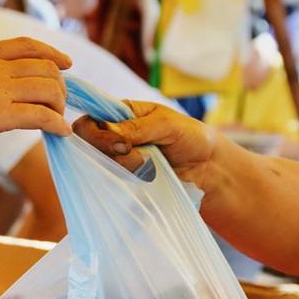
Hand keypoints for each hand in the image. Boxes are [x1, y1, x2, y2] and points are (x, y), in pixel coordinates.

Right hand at [0, 38, 72, 147]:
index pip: (24, 45)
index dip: (51, 52)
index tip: (65, 62)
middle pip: (44, 67)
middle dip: (59, 85)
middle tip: (60, 103)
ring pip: (48, 89)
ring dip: (60, 106)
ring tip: (59, 120)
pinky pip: (40, 116)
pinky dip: (57, 124)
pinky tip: (62, 133)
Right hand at [72, 100, 223, 195]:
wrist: (209, 169)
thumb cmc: (191, 137)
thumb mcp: (166, 124)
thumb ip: (137, 127)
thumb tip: (108, 131)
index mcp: (121, 115)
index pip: (90, 120)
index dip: (94, 132)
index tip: (119, 143)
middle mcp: (115, 137)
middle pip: (89, 145)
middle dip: (109, 149)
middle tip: (132, 153)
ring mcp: (120, 161)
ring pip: (102, 165)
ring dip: (125, 166)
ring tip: (150, 165)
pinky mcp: (127, 181)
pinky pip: (114, 183)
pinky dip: (127, 181)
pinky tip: (145, 177)